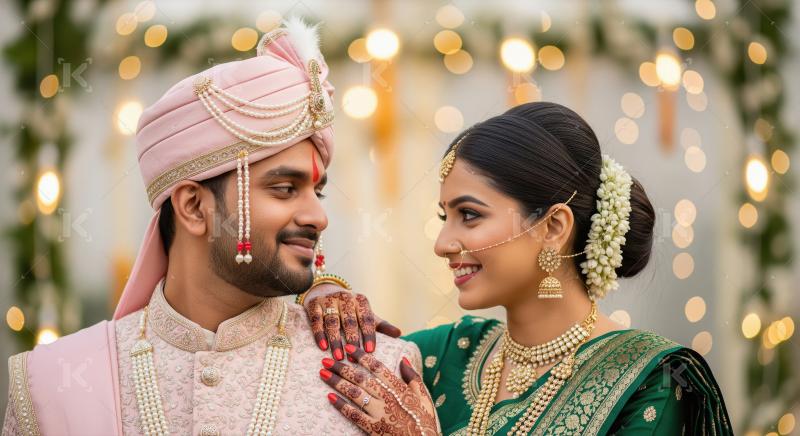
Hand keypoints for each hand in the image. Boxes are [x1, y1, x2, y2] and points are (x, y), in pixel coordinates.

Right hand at [304, 284, 400, 360]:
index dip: (369, 335)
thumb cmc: (349, 309)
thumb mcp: (365, 314)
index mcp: (361, 301)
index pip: (367, 319)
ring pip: (332, 322)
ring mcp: (328, 300)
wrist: (323, 290)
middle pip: (349, 321)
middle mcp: (345, 298)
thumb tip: (399, 334)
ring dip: (335, 340)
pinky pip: (316, 320)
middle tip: (353, 358)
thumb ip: (381, 325)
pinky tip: (322, 346)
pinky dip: (319, 334)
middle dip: (352, 340)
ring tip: (338, 357)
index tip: (371, 351)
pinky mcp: (313, 303)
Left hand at [321, 345, 439, 435]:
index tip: (349, 348)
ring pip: (355, 394)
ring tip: (323, 374)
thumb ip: (412, 376)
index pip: (377, 367)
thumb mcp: (424, 396)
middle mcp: (387, 398)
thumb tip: (403, 358)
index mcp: (399, 388)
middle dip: (342, 367)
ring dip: (337, 383)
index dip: (361, 356)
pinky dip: (341, 406)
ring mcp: (379, 413)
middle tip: (326, 360)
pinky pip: (354, 415)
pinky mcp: (373, 428)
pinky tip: (329, 398)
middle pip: (361, 378)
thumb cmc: (423, 419)